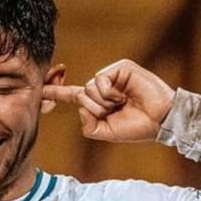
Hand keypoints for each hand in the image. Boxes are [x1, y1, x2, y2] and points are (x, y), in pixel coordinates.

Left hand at [42, 59, 175, 141]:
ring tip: (122, 104)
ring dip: (104, 103)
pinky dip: (109, 93)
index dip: (56, 92)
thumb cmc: (137, 127)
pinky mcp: (120, 68)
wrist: (159, 120)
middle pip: (81, 96)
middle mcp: (102, 87)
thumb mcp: (106, 133)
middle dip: (96, 109)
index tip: (40, 89)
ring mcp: (112, 76)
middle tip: (116, 111)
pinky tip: (123, 96)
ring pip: (89, 89)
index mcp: (98, 102)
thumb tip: (81, 106)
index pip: (72, 95)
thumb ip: (88, 125)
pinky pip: (99, 80)